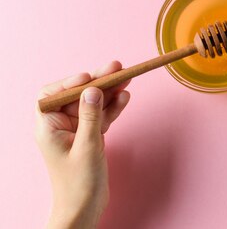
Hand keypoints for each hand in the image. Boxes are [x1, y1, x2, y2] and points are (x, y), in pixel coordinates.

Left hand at [35, 61, 130, 228]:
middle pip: (78, 95)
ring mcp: (77, 130)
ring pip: (94, 103)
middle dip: (98, 81)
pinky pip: (102, 116)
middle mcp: (61, 125)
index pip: (53, 94)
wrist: (84, 209)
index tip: (90, 78)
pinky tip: (125, 98)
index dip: (71, 83)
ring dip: (110, 92)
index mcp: (49, 127)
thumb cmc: (79, 184)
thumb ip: (90, 116)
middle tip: (118, 67)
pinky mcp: (91, 136)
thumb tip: (93, 90)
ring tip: (127, 78)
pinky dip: (114, 107)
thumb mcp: (87, 147)